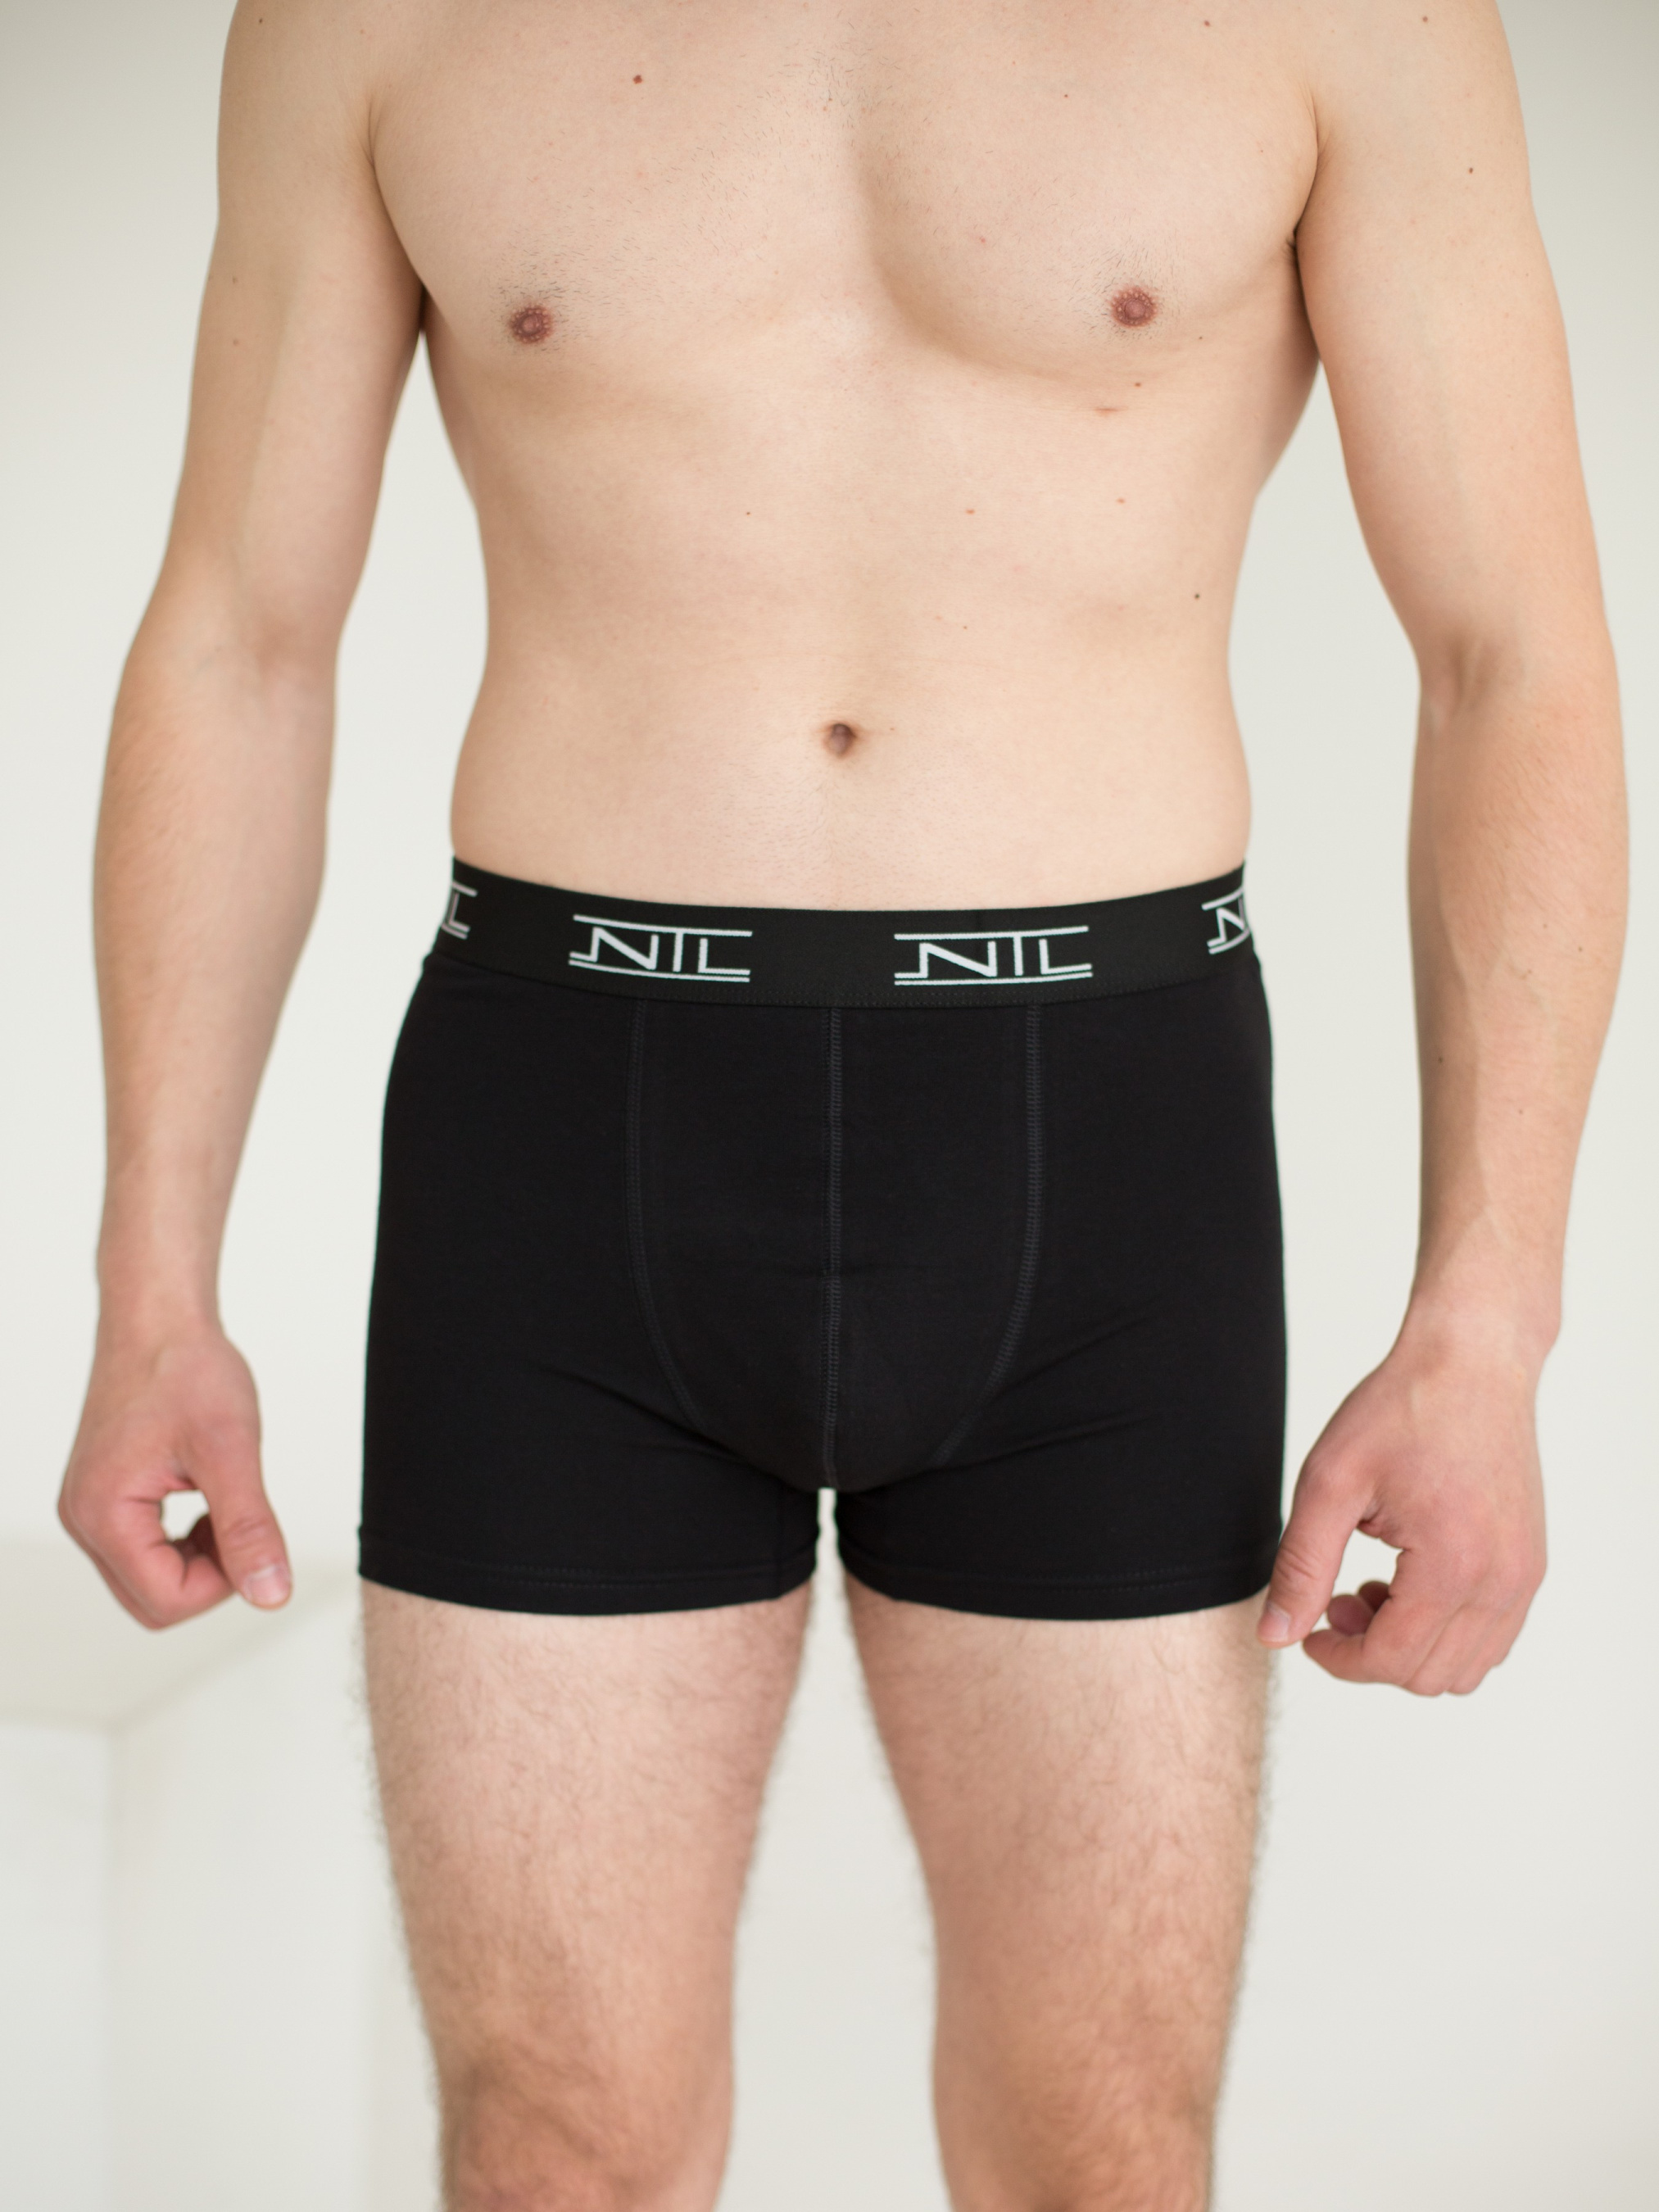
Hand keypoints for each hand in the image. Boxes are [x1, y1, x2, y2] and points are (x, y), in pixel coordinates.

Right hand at [60, 1324, 291, 1628]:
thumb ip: (249, 1527)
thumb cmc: (187, 1369)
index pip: (167, 1602)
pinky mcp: (104, 1496)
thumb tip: (270, 1594)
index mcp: (104, 1514)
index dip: (225, 1581)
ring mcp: (89, 1509)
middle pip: (153, 1602)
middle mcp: (84, 1519)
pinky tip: (207, 1499)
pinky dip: (184, 1540)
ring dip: (199, 1558)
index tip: (252, 1531)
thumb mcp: (231, 1450)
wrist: (159, 1319)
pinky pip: (143, 1550)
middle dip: (210, 1576)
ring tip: (225, 1499)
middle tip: (241, 1519)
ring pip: (149, 1580)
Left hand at [1256, 1316, 1546, 1694]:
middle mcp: (1502, 1582)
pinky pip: (1492, 1637)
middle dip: (1370, 1652)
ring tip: (1372, 1587)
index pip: (1391, 1660)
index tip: (1308, 1627)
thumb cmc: (1401, 1409)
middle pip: (1429, 1676)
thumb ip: (1301, 1567)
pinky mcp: (1530, 1564)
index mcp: (1453, 1565)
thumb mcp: (1330, 1483)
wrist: (1472, 1363)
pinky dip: (1445, 1631)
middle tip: (1335, 1597)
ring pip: (1466, 1668)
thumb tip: (1276, 1635)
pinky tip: (1408, 1581)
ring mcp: (1524, 1575)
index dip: (1338, 1658)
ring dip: (1410, 1647)